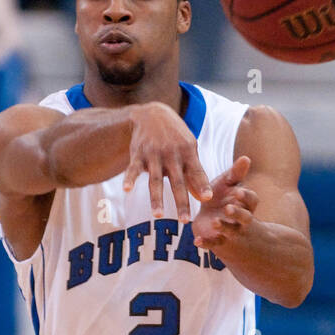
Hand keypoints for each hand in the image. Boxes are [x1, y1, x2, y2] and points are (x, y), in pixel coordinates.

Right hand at [123, 102, 211, 223]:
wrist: (152, 114)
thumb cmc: (175, 137)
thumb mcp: (189, 150)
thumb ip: (195, 174)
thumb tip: (204, 198)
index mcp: (188, 152)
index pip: (196, 172)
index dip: (202, 185)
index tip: (207, 200)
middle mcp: (172, 154)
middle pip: (177, 182)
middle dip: (181, 202)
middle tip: (185, 221)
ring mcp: (154, 154)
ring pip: (155, 180)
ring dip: (157, 198)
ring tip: (158, 215)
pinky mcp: (138, 154)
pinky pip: (133, 168)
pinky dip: (130, 179)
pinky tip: (127, 189)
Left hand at [192, 156, 257, 249]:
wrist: (216, 225)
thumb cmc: (224, 199)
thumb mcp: (229, 185)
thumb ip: (236, 174)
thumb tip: (246, 157)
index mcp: (246, 204)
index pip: (252, 200)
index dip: (246, 197)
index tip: (238, 192)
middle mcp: (242, 220)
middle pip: (246, 218)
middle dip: (238, 213)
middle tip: (228, 208)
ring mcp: (231, 232)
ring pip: (231, 231)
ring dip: (223, 227)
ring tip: (214, 222)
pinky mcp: (218, 242)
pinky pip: (214, 244)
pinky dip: (205, 243)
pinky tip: (196, 240)